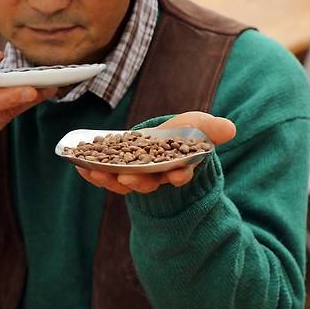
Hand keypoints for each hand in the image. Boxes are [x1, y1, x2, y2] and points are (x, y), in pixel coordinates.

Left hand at [74, 111, 235, 195]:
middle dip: (139, 181)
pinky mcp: (120, 173)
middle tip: (128, 179)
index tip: (176, 175)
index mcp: (178, 167)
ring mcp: (138, 177)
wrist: (166, 139)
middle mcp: (157, 176)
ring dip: (110, 179)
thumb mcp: (199, 126)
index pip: (180, 173)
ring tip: (95, 173)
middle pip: (148, 182)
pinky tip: (79, 166)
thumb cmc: (185, 133)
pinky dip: (93, 172)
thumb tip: (230, 128)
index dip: (179, 175)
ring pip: (124, 181)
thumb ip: (211, 129)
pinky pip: (106, 176)